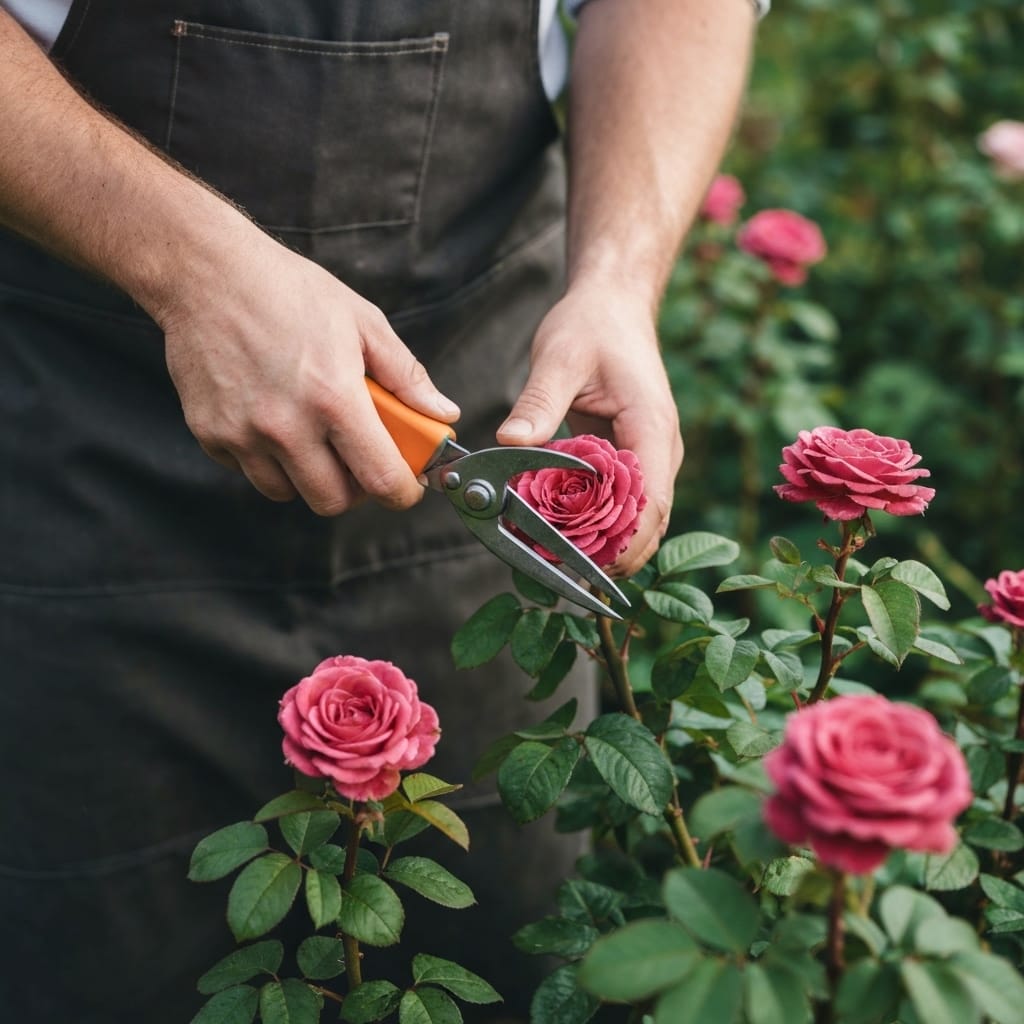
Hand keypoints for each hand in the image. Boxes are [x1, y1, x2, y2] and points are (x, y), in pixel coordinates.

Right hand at [160, 230, 458, 514]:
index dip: (402, 492)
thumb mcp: (363, 322)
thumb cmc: (290, 291)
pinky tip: (273, 421)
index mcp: (334, 398)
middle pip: (333, 501)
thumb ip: (407, 376)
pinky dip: (268, 460)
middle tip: (358, 459)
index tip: (406, 486)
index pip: (380, 479)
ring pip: (288, 493)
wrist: (205, 272)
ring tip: (314, 436)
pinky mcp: (211, 434)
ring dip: (309, 477)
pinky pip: (250, 472)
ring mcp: (243, 434)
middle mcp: (287, 426)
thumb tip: (443, 414)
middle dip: (355, 488)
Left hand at [497, 281, 682, 575]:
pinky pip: (622, 502)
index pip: (651, 500)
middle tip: (566, 574)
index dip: (626, 541)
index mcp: (650, 426)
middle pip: (649, 521)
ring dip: (608, 543)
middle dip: (615, 553)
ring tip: (563, 564)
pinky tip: (565, 535)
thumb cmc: (590, 326)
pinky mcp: (632, 457)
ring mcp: (650, 455)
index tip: (592, 566)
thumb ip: (538, 403)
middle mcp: (659, 448)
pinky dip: (600, 523)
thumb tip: (508, 442)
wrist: (612, 306)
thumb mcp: (558, 357)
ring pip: (640, 517)